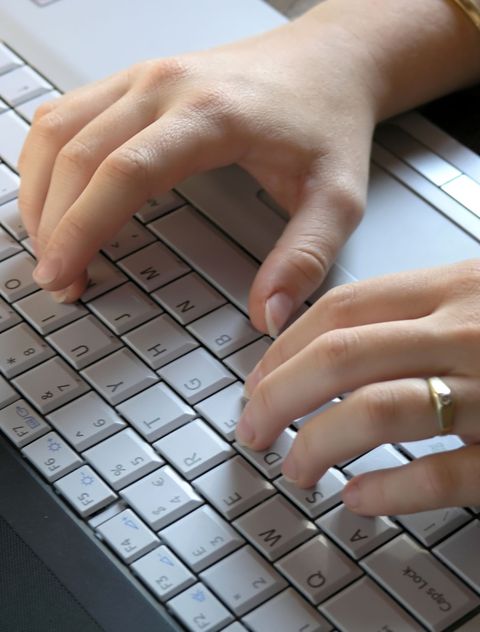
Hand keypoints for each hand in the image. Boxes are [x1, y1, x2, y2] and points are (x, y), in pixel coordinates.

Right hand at [18, 8, 377, 329]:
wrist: (329, 62)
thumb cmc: (329, 121)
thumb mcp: (338, 198)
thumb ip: (304, 258)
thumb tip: (269, 315)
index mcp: (212, 116)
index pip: (122, 172)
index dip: (81, 228)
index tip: (63, 274)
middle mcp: (166, 87)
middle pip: (76, 154)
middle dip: (53, 223)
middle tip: (57, 279)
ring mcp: (146, 77)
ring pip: (58, 129)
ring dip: (40, 190)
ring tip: (47, 245)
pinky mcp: (138, 80)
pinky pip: (68, 112)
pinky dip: (47, 159)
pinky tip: (52, 194)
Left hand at [236, 260, 479, 514]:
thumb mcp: (476, 295)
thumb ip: (414, 309)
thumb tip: (334, 338)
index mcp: (450, 289)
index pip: (341, 311)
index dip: (284, 348)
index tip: (256, 381)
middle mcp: (463, 332)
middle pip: (342, 357)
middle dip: (279, 397)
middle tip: (253, 428)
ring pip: (379, 410)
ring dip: (320, 443)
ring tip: (296, 469)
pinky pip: (443, 473)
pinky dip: (391, 491)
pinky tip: (358, 498)